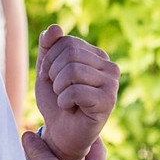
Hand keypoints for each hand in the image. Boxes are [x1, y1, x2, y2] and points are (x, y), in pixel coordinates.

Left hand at [34, 24, 119, 159]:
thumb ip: (48, 47)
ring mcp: (112, 84)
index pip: (67, 41)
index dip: (49, 59)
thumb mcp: (47, 70)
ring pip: (73, 70)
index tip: (52, 77)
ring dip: (58, 88)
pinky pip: (76, 91)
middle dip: (53, 73)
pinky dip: (64, 101)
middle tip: (57, 90)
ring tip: (65, 99)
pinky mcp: (108, 101)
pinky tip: (71, 109)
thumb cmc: (56, 100)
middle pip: (70, 53)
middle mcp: (110, 66)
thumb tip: (55, 27)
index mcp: (97, 55)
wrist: (62, 132)